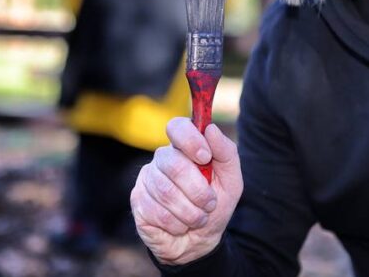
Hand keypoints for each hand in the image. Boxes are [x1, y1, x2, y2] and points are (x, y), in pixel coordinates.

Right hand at [130, 118, 242, 264]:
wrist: (199, 242)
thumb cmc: (214, 207)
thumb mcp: (231, 182)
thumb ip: (226, 153)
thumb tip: (211, 128)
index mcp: (184, 149)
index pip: (177, 127)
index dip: (190, 139)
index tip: (205, 157)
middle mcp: (162, 159)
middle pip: (173, 163)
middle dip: (198, 189)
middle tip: (210, 203)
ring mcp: (147, 179)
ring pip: (166, 191)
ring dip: (190, 211)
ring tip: (198, 218)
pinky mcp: (137, 201)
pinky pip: (157, 211)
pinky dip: (177, 224)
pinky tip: (180, 226)